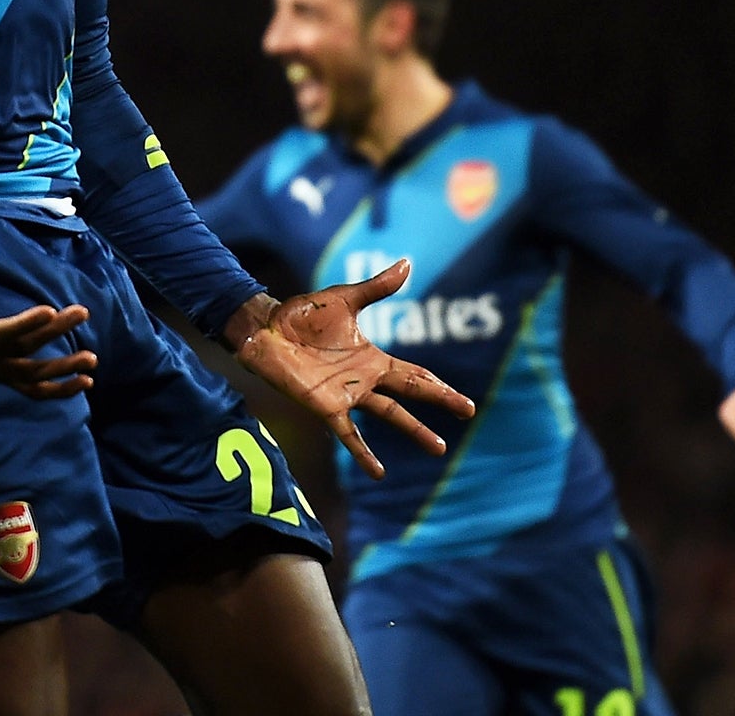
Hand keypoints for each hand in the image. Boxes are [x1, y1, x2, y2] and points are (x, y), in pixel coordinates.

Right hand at [0, 229, 97, 398]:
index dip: (23, 324)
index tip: (50, 309)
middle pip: (21, 351)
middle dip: (53, 333)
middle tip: (81, 311)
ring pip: (30, 378)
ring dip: (62, 370)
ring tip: (91, 359)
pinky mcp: (2, 374)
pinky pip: (32, 389)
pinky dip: (58, 389)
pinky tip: (85, 382)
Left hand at [227, 260, 476, 478]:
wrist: (265, 327)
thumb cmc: (301, 315)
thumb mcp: (344, 299)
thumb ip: (376, 288)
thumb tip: (407, 263)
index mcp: (371, 358)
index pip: (414, 374)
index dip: (438, 385)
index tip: (464, 401)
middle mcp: (364, 380)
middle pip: (410, 393)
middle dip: (439, 402)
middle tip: (469, 412)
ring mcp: (346, 395)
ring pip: (388, 415)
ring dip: (414, 430)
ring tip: (439, 448)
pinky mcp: (325, 405)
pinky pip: (348, 434)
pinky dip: (363, 452)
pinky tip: (379, 471)